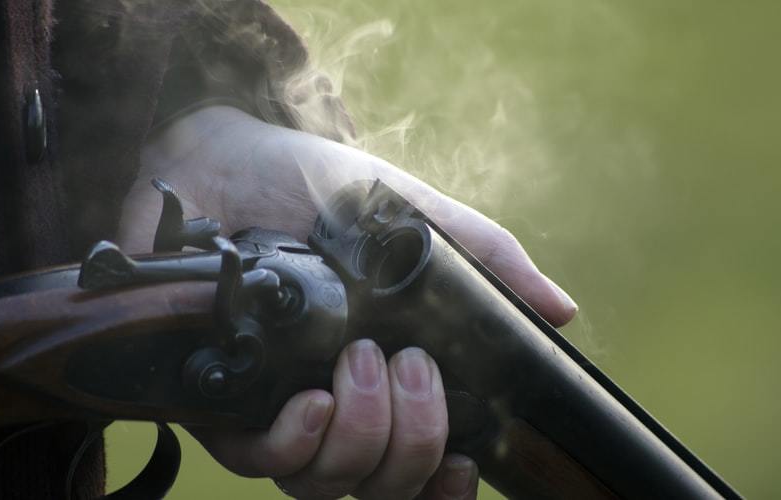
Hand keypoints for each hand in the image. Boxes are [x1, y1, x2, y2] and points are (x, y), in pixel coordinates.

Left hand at [116, 105, 576, 498]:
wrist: (233, 159)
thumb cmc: (322, 190)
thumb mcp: (415, 221)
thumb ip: (485, 263)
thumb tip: (561, 310)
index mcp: (383, 377)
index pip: (416, 468)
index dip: (443, 486)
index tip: (465, 463)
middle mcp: (333, 406)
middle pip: (379, 486)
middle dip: (413, 440)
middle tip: (410, 364)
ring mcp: (275, 408)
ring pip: (326, 484)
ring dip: (363, 435)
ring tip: (363, 359)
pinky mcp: (219, 400)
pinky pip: (258, 462)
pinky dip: (296, 442)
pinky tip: (314, 400)